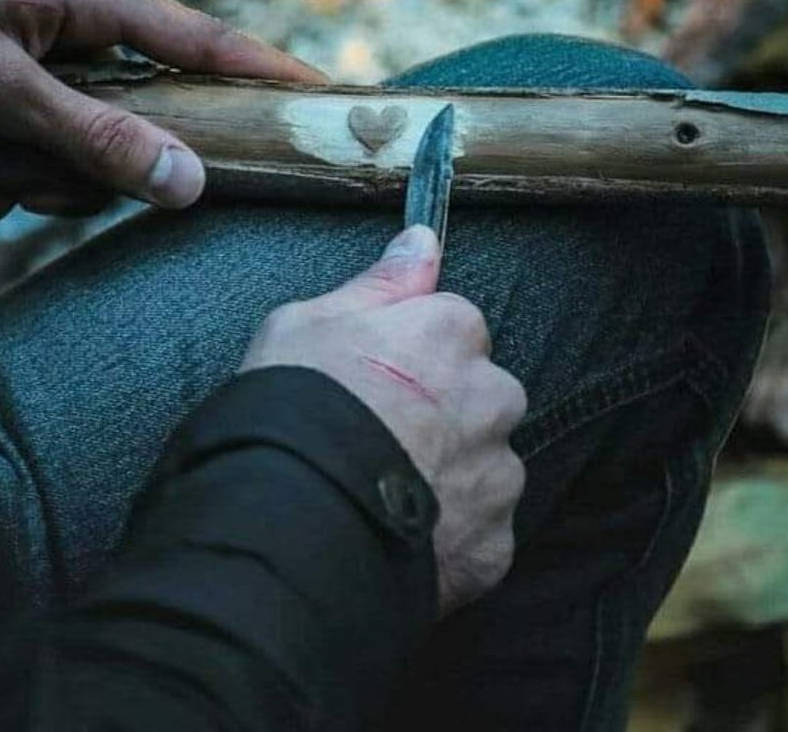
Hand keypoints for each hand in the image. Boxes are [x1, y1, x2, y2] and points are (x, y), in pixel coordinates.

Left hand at [0, 0, 323, 223]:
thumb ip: (97, 136)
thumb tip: (190, 183)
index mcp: (82, 0)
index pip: (201, 40)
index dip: (265, 71)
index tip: (324, 97)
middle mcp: (64, 39)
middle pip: (133, 125)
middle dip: (84, 165)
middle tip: (28, 162)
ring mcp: (27, 84)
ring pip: (71, 166)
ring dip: (15, 180)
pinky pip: (16, 180)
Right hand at [240, 225, 525, 614]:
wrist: (290, 518)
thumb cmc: (294, 405)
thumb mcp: (310, 320)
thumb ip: (382, 282)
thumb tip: (422, 239)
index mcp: (452, 333)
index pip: (455, 327)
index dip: (413, 354)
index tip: (378, 378)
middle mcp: (491, 397)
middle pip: (481, 396)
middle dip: (447, 414)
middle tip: (384, 438)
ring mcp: (497, 476)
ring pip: (487, 467)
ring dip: (453, 477)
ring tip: (389, 495)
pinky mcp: (492, 547)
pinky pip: (480, 534)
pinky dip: (450, 538)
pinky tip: (402, 540)